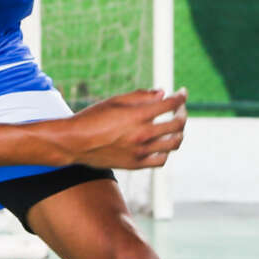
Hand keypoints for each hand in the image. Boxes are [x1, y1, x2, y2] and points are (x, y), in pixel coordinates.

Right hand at [56, 88, 187, 169]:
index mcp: (138, 116)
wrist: (75, 143)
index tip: (182, 93)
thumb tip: (163, 93)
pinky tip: (162, 143)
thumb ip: (141, 96)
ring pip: (174, 143)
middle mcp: (143, 135)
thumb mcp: (115, 100)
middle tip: (180, 109)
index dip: (181, 97)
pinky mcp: (136, 164)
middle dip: (183, 113)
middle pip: (178, 124)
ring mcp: (141, 152)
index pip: (170, 104)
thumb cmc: (92, 117)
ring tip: (174, 126)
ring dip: (179, 132)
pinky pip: (161, 159)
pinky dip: (166, 150)